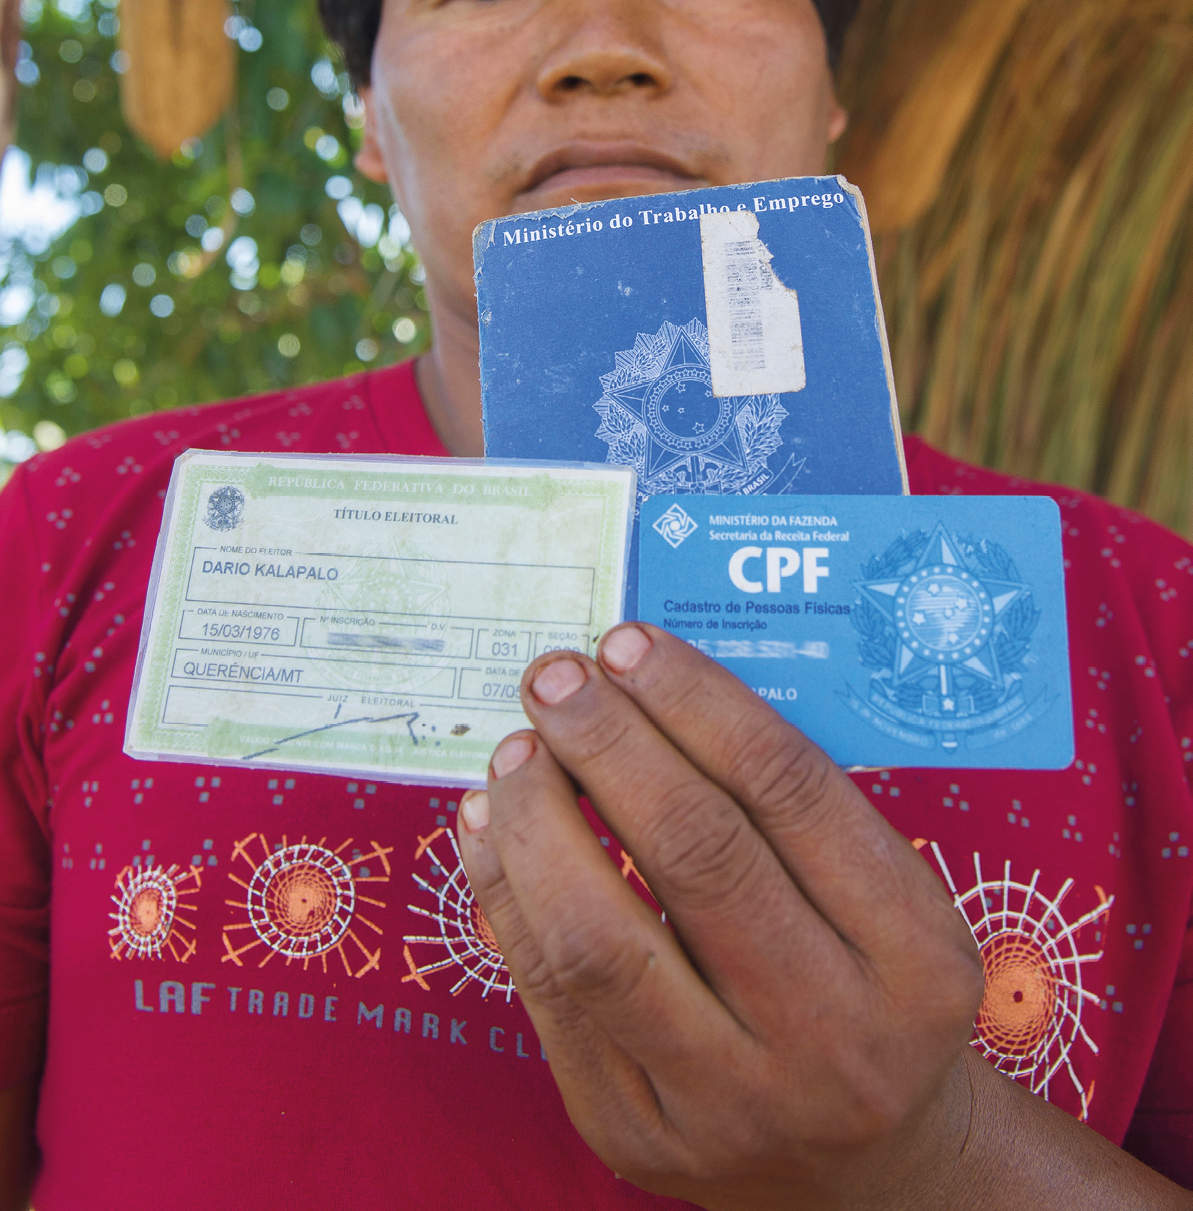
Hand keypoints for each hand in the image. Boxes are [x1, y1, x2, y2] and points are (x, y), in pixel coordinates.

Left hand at [456, 623, 985, 1209]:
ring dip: (540, 821)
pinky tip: (492, 827)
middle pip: (698, 854)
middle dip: (610, 744)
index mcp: (914, 955)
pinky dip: (507, 894)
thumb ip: (795, 809)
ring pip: (601, 941)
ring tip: (517, 751)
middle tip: (556, 678)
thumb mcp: (888, 902)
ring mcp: (728, 1100)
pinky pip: (548, 996)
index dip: (696, 702)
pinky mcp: (636, 1135)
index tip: (628, 647)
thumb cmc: (871, 993)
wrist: (872, 1167)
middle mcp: (831, 1034)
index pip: (791, 791)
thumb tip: (644, 692)